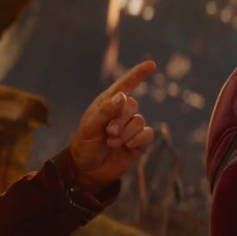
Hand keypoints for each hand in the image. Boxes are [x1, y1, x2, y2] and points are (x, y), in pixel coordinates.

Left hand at [69, 61, 156, 193]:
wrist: (88, 170)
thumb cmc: (85, 145)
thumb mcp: (89, 128)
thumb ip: (105, 111)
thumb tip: (123, 96)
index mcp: (108, 103)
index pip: (126, 84)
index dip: (138, 73)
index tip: (151, 65)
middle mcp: (122, 112)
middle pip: (132, 105)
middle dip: (120, 120)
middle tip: (108, 133)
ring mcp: (131, 127)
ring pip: (139, 121)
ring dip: (125, 134)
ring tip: (111, 143)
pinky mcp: (139, 142)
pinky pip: (147, 134)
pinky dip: (137, 140)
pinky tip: (127, 146)